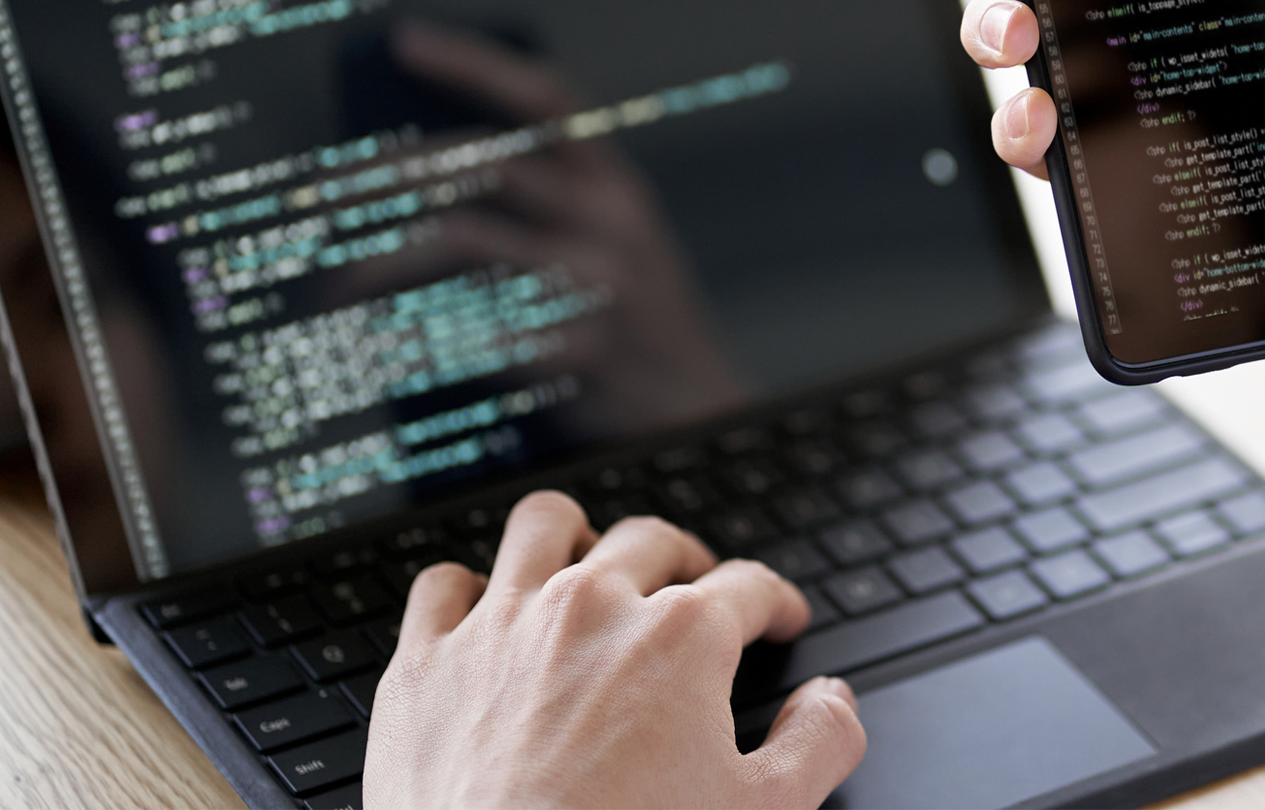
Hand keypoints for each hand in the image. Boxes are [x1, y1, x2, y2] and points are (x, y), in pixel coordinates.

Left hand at [334, 21, 746, 425]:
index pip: (547, 100)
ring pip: (462, 240)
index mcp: (618, 186)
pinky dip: (412, 341)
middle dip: (390, 169)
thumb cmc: (631, 325)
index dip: (475, 64)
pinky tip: (377, 353)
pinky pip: (472, 332)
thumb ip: (546, 210)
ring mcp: (600, 284)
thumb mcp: (612, 247)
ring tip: (333, 291)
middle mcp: (613, 221)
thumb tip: (413, 181)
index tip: (405, 40)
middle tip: (324, 193)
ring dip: (379, 262)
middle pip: (486, 162)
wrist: (703, 410)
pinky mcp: (582, 351)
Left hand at [365, 491, 864, 808]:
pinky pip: (441, 584)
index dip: (776, 601)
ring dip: (575, 537)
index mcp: (680, 637)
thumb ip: (818, 744)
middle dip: (686, 559)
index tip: (779, 620)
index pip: (749, 585)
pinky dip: (467, 590)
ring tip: (589, 564)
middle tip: (696, 591)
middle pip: (651, 540)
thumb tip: (832, 701)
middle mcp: (591, 606)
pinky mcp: (425, 662)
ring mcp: (500, 625)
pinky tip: (484, 613)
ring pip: (543, 526)